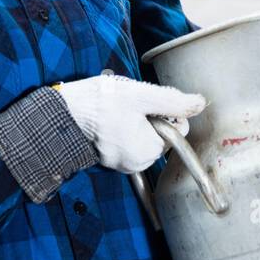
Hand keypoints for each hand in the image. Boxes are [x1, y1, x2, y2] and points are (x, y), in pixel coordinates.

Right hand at [54, 74, 205, 173]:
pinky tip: (109, 119)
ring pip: (143, 136)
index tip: (144, 104)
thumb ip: (173, 101)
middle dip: (149, 118)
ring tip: (116, 112)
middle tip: (128, 107)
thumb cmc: (99, 104)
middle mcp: (136, 164)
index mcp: (148, 152)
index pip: (176, 130)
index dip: (165, 112)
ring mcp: (120, 162)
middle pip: (159, 134)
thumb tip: (199, 103)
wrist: (60, 113)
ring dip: (135, 121)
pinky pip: (126, 140)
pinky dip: (121, 128)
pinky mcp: (108, 157)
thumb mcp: (142, 96)